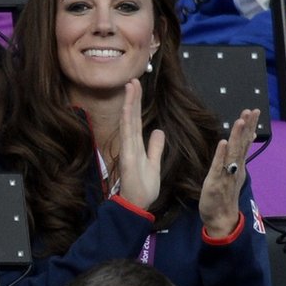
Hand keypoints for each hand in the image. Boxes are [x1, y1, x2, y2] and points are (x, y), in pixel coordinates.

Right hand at [118, 79, 164, 208]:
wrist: (137, 206)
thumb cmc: (143, 187)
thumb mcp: (154, 163)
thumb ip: (155, 147)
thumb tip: (158, 131)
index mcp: (137, 146)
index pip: (137, 121)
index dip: (136, 104)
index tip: (137, 87)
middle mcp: (130, 145)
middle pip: (132, 118)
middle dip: (132, 99)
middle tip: (133, 80)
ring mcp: (128, 150)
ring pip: (129, 123)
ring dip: (129, 104)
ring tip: (131, 86)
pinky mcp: (127, 158)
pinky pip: (128, 137)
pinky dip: (127, 122)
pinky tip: (128, 109)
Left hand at [199, 108, 260, 236]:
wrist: (221, 218)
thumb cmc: (225, 195)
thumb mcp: (235, 172)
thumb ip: (241, 155)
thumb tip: (249, 137)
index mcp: (239, 164)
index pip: (245, 141)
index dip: (250, 126)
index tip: (255, 111)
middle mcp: (235, 167)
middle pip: (242, 144)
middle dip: (247, 126)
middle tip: (252, 110)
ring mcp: (226, 174)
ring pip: (233, 153)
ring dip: (237, 136)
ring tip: (240, 121)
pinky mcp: (215, 182)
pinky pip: (219, 167)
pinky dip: (221, 155)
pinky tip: (223, 142)